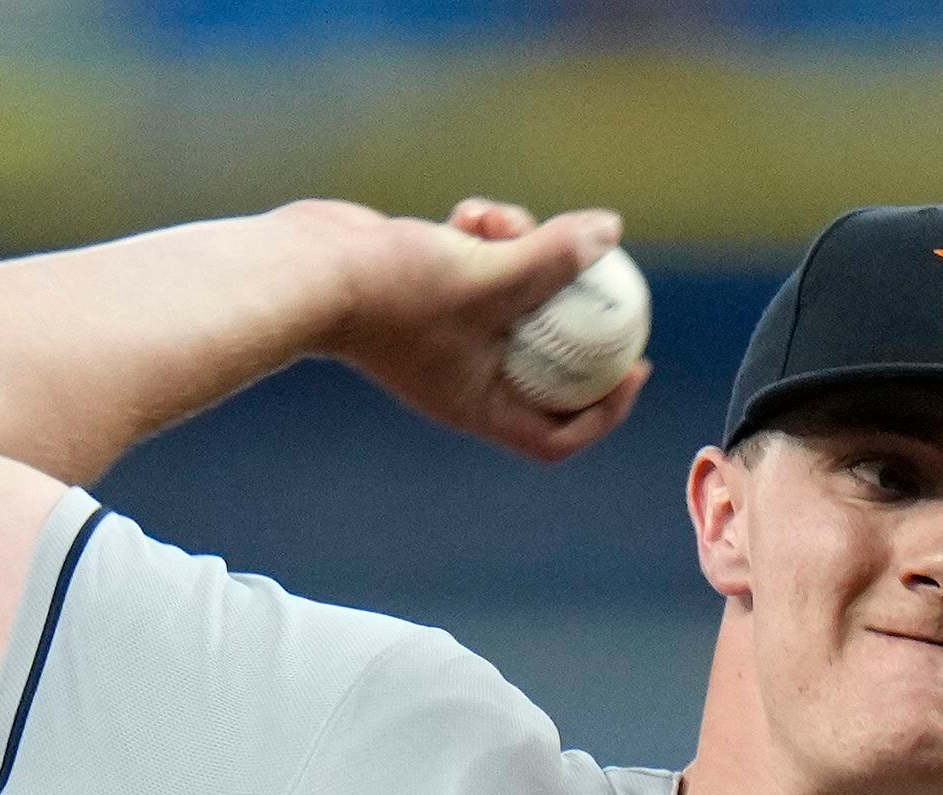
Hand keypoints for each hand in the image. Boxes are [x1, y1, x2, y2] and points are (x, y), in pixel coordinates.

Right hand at [292, 196, 651, 463]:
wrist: (308, 268)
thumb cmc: (392, 292)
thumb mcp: (488, 275)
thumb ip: (554, 258)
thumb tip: (612, 232)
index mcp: (479, 405)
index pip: (557, 434)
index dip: (606, 409)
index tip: (634, 364)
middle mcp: (464, 377)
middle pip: (548, 360)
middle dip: (573, 311)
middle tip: (606, 278)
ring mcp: (446, 333)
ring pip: (516, 297)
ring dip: (525, 252)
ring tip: (503, 221)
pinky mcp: (430, 289)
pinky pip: (481, 267)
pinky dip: (486, 237)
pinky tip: (469, 211)